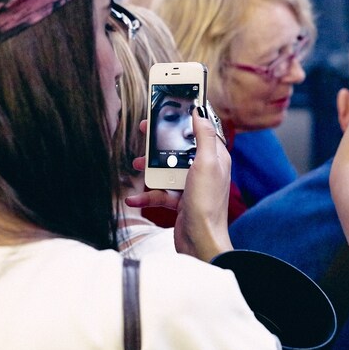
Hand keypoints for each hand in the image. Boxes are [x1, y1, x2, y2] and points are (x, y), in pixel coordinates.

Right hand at [126, 109, 232, 260]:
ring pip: (167, 169)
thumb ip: (204, 136)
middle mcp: (204, 169)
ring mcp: (191, 186)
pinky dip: (146, 195)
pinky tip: (133, 198)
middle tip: (144, 129)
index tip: (170, 107)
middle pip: (180, 147)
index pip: (201, 129)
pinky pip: (160, 192)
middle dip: (161, 140)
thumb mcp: (207, 164)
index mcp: (215, 157)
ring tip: (136, 164)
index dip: (186, 117)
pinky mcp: (180, 201)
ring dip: (149, 167)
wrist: (201, 242)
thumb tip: (200, 111)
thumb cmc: (206, 204)